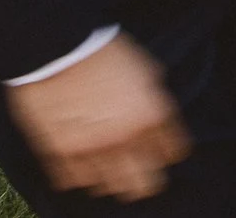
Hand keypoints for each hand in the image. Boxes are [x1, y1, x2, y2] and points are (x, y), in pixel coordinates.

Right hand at [4, 34, 189, 202]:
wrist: (62, 49)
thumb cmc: (106, 53)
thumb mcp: (147, 70)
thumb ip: (156, 100)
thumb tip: (160, 117)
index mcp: (153, 114)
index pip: (174, 151)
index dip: (171, 154)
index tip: (167, 155)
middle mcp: (126, 136)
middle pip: (147, 181)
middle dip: (149, 182)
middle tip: (146, 181)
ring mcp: (93, 147)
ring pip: (112, 186)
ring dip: (116, 183)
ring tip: (115, 181)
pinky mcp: (62, 151)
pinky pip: (76, 179)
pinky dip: (83, 178)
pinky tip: (87, 172)